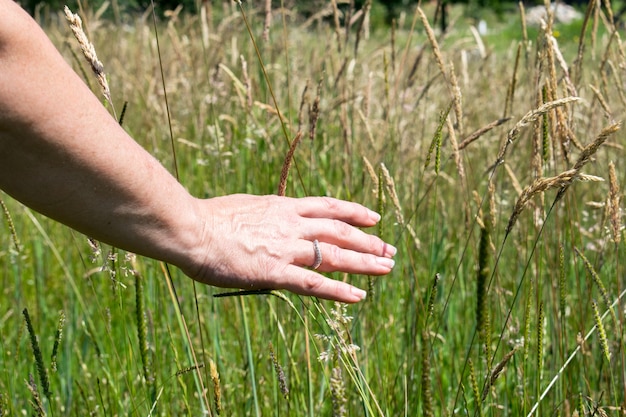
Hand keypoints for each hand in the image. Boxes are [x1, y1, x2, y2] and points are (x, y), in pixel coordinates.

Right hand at [183, 194, 395, 302]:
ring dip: (364, 262)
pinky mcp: (275, 272)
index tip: (374, 218)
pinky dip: (338, 290)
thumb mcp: (244, 207)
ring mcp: (285, 248)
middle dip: (368, 241)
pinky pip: (314, 282)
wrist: (191, 228)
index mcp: (282, 207)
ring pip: (334, 255)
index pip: (328, 207)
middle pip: (339, 231)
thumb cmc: (208, 218)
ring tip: (388, 268)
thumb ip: (264, 215)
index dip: (355, 212)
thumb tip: (269, 218)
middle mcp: (291, 225)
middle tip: (390, 249)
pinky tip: (359, 296)